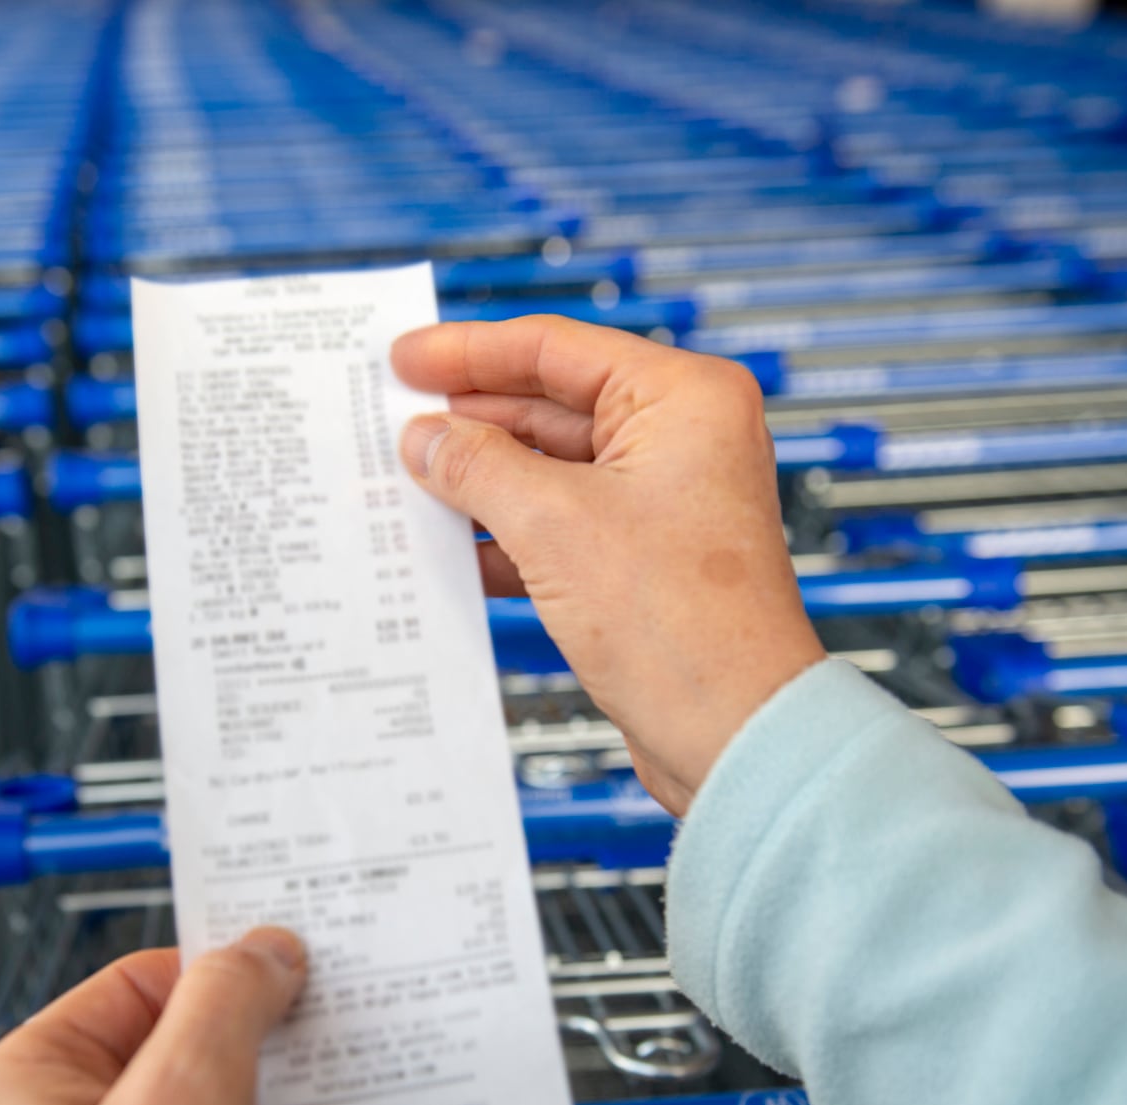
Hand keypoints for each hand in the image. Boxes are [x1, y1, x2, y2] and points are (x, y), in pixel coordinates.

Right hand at [393, 316, 824, 813]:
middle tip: (391, 423)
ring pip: (548, 471)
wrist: (734, 735)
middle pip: (549, 405)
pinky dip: (505, 535)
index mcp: (683, 399)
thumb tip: (427, 438)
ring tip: (406, 485)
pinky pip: (558, 527)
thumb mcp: (553, 526)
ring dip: (479, 482)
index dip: (469, 352)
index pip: (555, 348)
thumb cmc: (682, 627)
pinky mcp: (642, 563)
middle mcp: (681, 440)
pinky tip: (448, 547)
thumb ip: (478, 467)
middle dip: (469, 421)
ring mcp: (663, 504)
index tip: (406, 358)